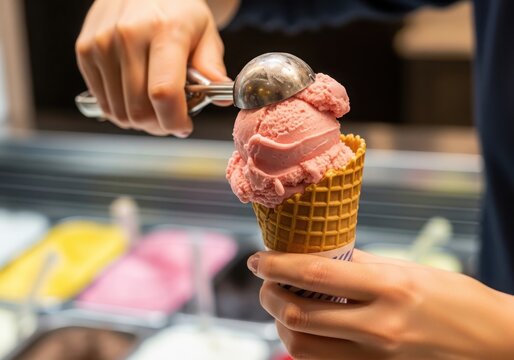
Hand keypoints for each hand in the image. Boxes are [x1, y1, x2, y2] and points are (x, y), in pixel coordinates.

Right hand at [76, 0, 229, 136]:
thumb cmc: (177, 12)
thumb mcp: (205, 32)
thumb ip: (212, 66)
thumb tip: (223, 98)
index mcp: (164, 31)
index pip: (163, 93)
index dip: (174, 121)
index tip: (183, 127)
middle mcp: (127, 36)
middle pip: (139, 109)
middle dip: (159, 125)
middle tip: (171, 119)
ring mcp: (101, 44)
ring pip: (119, 111)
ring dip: (140, 121)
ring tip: (154, 107)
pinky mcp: (85, 51)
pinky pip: (103, 102)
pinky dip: (121, 110)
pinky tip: (135, 97)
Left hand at [248, 249, 513, 359]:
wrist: (497, 346)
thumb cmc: (459, 301)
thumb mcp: (411, 271)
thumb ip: (361, 265)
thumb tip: (320, 255)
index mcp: (389, 289)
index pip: (314, 275)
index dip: (276, 265)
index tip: (257, 259)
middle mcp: (379, 327)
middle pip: (297, 316)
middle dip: (269, 296)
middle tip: (265, 280)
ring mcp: (376, 359)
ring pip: (302, 347)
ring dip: (280, 323)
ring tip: (281, 302)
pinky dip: (304, 343)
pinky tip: (306, 325)